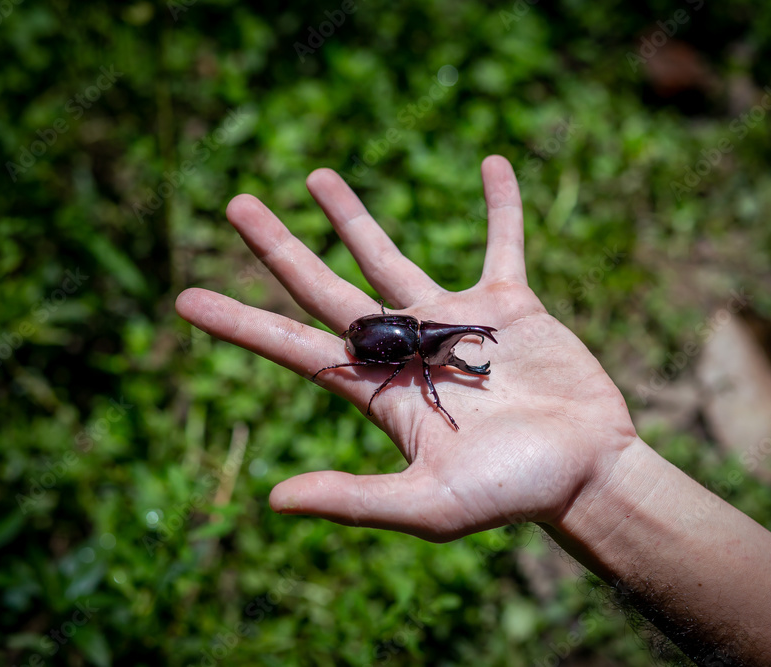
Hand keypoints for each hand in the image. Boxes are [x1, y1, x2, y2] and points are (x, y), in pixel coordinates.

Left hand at [175, 156, 636, 540]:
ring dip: (353, 216)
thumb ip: (356, 498)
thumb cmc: (509, 494)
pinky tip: (493, 164)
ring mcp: (453, 321)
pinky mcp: (508, 306)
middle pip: (328, 286)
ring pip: (391, 255)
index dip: (241, 322)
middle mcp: (405, 349)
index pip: (295, 346)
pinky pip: (502, 242)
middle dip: (281, 247)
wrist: (584, 472)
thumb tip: (275, 499)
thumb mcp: (429, 504)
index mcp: (378, 391)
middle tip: (237, 204)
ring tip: (315, 176)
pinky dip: (500, 206)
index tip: (186, 298)